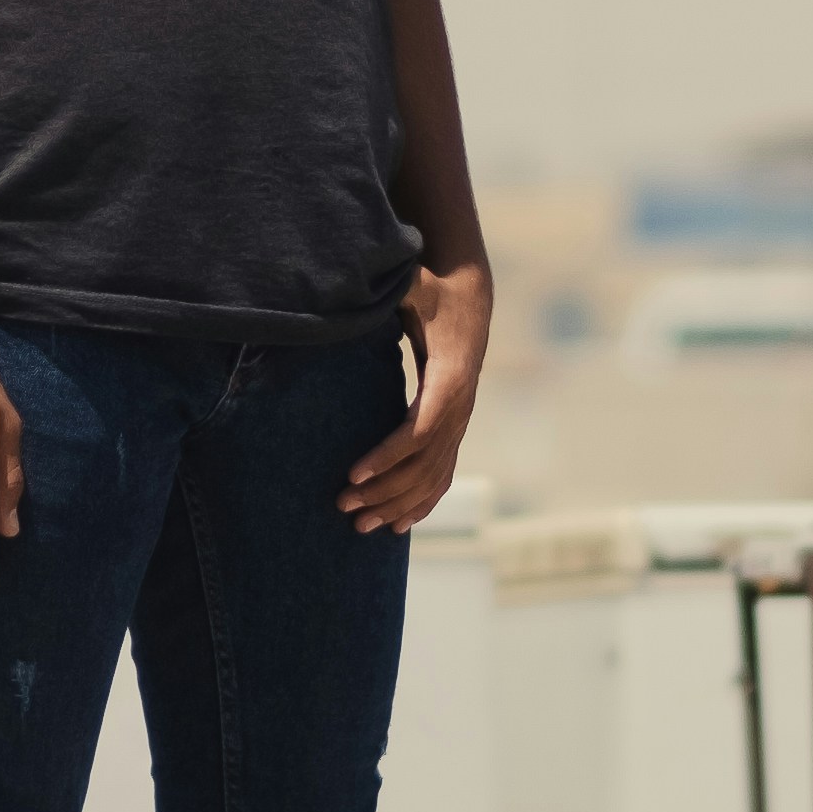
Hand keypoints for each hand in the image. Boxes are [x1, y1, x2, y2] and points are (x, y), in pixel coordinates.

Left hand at [343, 261, 488, 531]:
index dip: (387, 456)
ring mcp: (460, 422)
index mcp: (450, 377)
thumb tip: (353, 286)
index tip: (352, 474)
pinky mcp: (454, 429)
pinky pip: (442, 474)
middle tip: (342, 506)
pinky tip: (398, 526)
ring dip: (396, 504)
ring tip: (359, 526)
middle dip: (383, 489)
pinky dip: (422, 503)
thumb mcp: (413, 285)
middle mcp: (460, 407)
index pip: (420, 430)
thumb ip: (391, 288)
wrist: (470, 299)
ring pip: (432, 477)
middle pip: (423, 464)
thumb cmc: (433, 291)